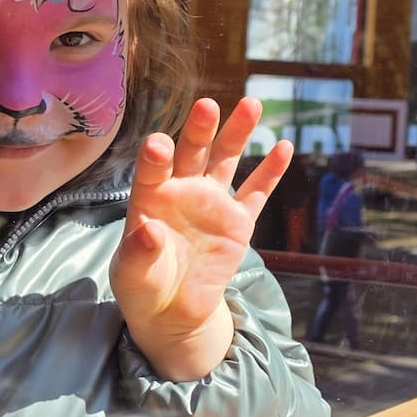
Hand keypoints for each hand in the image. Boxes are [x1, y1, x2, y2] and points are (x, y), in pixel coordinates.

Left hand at [111, 97, 293, 380]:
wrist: (173, 311)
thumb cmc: (143, 287)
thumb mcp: (132, 275)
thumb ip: (138, 252)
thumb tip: (147, 230)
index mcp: (150, 199)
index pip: (152, 171)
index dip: (155, 157)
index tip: (158, 145)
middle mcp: (181, 191)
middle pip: (192, 153)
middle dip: (199, 130)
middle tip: (206, 106)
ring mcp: (212, 203)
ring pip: (226, 160)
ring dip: (237, 133)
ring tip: (251, 104)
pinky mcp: (238, 222)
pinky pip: (256, 192)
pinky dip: (270, 171)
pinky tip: (284, 147)